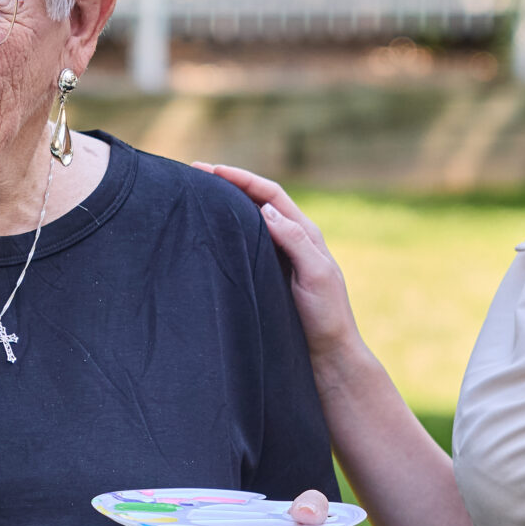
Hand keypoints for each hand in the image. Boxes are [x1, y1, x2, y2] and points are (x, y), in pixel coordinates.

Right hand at [192, 164, 364, 369]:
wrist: (329, 355)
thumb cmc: (326, 317)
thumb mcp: (316, 275)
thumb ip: (294, 241)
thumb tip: (265, 210)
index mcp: (306, 234)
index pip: (271, 195)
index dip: (242, 179)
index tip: (212, 170)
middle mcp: (293, 240)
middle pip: (259, 201)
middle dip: (230, 184)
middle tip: (196, 174)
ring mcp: (281, 258)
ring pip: (252, 221)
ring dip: (229, 205)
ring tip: (200, 195)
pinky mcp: (272, 276)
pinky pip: (249, 245)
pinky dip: (231, 232)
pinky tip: (214, 234)